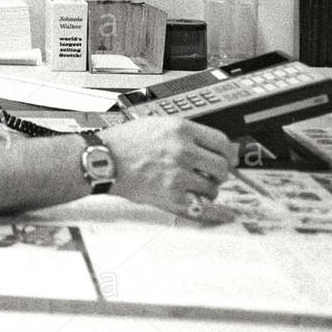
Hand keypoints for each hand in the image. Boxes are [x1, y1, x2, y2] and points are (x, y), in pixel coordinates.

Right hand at [98, 118, 236, 218]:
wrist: (102, 159)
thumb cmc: (123, 142)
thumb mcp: (156, 124)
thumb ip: (184, 133)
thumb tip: (209, 145)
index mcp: (180, 129)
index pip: (221, 141)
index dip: (228, 152)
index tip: (228, 158)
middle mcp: (182, 150)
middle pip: (221, 166)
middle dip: (220, 173)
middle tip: (213, 175)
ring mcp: (177, 173)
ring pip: (213, 187)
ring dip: (208, 189)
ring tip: (195, 187)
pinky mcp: (171, 194)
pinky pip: (202, 205)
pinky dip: (208, 207)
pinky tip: (208, 205)